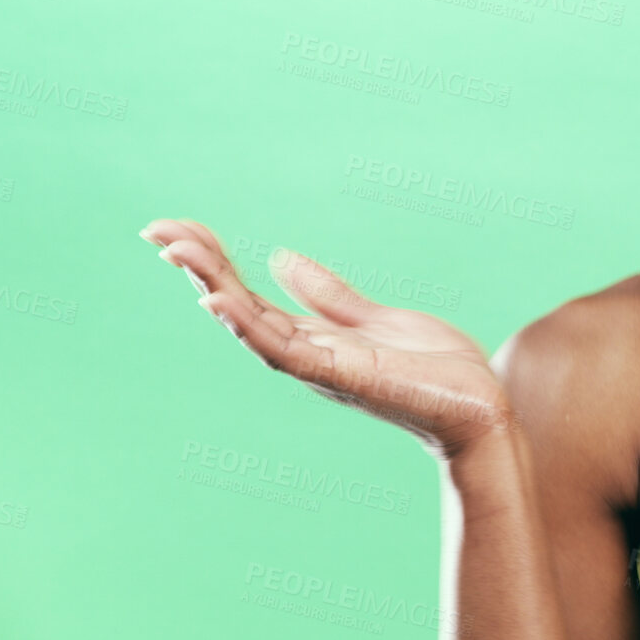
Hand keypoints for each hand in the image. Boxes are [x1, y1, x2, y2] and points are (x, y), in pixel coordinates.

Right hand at [142, 218, 514, 461]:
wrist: (483, 410)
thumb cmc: (437, 370)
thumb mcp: (379, 320)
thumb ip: (331, 296)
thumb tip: (281, 258)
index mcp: (314, 339)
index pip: (249, 297)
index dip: (214, 264)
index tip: (179, 229)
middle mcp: (308, 356)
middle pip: (239, 308)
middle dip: (199, 270)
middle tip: (156, 231)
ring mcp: (322, 368)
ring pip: (252, 326)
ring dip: (213, 289)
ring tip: (178, 252)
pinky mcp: (345, 377)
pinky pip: (287, 352)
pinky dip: (250, 328)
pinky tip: (221, 300)